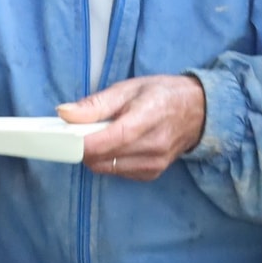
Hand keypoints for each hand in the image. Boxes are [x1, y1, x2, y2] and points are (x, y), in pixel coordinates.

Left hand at [63, 74, 205, 180]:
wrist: (198, 111)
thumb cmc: (162, 94)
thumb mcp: (128, 88)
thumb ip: (96, 104)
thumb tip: (65, 113)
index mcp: (147, 118)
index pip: (108, 140)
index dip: (81, 142)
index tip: (63, 135)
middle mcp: (152, 147)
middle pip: (102, 158)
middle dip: (83, 146)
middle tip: (80, 130)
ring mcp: (154, 164)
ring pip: (106, 168)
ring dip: (95, 154)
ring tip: (102, 134)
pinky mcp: (152, 174)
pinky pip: (118, 172)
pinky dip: (109, 161)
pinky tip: (117, 145)